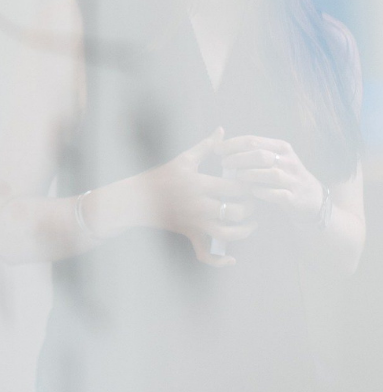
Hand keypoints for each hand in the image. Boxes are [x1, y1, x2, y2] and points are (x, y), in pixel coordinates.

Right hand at [135, 128, 255, 266]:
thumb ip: (206, 146)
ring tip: (251, 224)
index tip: (252, 182)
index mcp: (199, 184)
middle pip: (236, 211)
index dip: (248, 186)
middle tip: (253, 201)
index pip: (234, 187)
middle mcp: (199, 205)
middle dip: (250, 207)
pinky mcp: (190, 234)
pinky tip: (232, 259)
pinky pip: (205, 254)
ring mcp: (195, 222)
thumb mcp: (184, 159)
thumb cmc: (162, 176)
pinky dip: (219, 261)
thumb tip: (222, 130)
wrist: (138, 198)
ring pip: (228, 233)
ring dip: (244, 231)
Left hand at [220, 135, 323, 222]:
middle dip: (238, 158)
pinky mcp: (295, 198)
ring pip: (270, 174)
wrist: (313, 199)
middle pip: (260, 155)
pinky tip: (251, 192)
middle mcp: (289, 161)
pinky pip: (278, 194)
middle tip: (224, 163)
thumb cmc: (284, 176)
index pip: (253, 140)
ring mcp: (294, 180)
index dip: (232, 144)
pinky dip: (263, 192)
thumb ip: (253, 151)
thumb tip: (221, 143)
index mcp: (281, 147)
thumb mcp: (274, 158)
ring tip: (235, 176)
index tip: (217, 149)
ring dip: (249, 174)